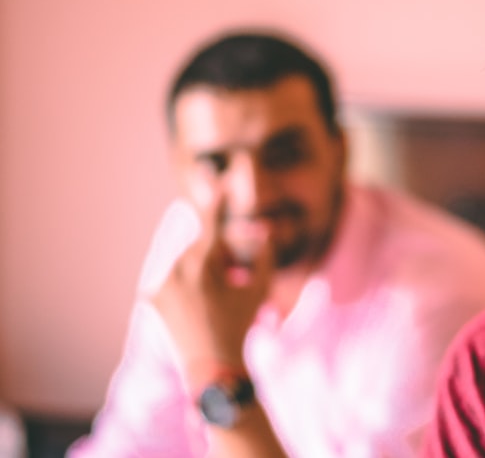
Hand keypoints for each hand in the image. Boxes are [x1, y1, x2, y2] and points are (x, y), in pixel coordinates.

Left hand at [151, 197, 275, 380]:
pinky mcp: (152, 299)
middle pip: (200, 247)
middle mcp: (176, 271)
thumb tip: (266, 233)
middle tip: (234, 278)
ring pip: (186, 262)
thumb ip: (263, 256)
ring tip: (217, 297)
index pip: (211, 226)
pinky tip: (201, 306)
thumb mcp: (259, 290)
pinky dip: (187, 284)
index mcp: (202, 266)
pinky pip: (173, 278)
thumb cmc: (240, 326)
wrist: (211, 369)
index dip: (217, 203)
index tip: (217, 181)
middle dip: (218, 256)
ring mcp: (160, 285)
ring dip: (203, 270)